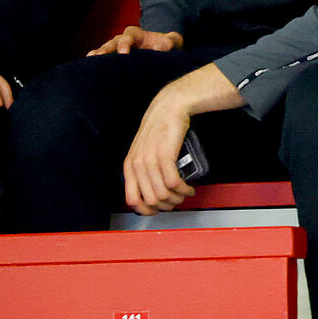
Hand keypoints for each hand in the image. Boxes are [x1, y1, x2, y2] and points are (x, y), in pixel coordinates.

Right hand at [90, 25, 184, 56]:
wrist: (163, 49)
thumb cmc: (165, 46)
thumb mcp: (170, 43)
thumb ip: (166, 45)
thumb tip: (157, 49)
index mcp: (136, 33)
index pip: (128, 37)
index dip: (125, 44)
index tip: (123, 53)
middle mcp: (124, 39)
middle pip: (113, 42)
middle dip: (106, 49)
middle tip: (99, 57)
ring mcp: (117, 47)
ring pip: (106, 50)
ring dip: (98, 55)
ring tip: (90, 61)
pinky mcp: (115, 57)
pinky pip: (105, 59)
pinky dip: (98, 62)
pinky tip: (90, 67)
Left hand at [123, 88, 193, 214]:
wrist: (168, 108)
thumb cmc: (159, 130)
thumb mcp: (143, 152)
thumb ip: (142, 171)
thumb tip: (151, 192)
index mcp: (129, 167)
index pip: (132, 200)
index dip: (147, 210)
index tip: (158, 210)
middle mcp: (137, 165)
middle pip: (151, 200)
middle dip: (167, 206)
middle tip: (177, 201)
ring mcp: (150, 161)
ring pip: (163, 194)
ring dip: (177, 199)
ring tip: (185, 194)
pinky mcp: (165, 156)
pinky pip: (174, 183)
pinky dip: (183, 190)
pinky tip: (188, 188)